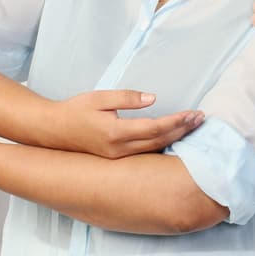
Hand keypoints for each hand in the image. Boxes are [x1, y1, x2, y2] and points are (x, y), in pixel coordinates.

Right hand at [46, 90, 204, 158]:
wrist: (54, 131)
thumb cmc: (76, 110)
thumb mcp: (99, 97)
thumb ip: (127, 98)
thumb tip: (153, 98)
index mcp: (115, 133)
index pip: (154, 128)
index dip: (176, 121)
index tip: (193, 113)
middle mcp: (119, 149)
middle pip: (159, 140)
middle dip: (182, 129)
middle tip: (201, 118)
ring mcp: (118, 156)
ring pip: (154, 149)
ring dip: (176, 137)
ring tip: (193, 126)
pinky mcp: (117, 158)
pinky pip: (146, 152)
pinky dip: (163, 144)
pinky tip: (175, 137)